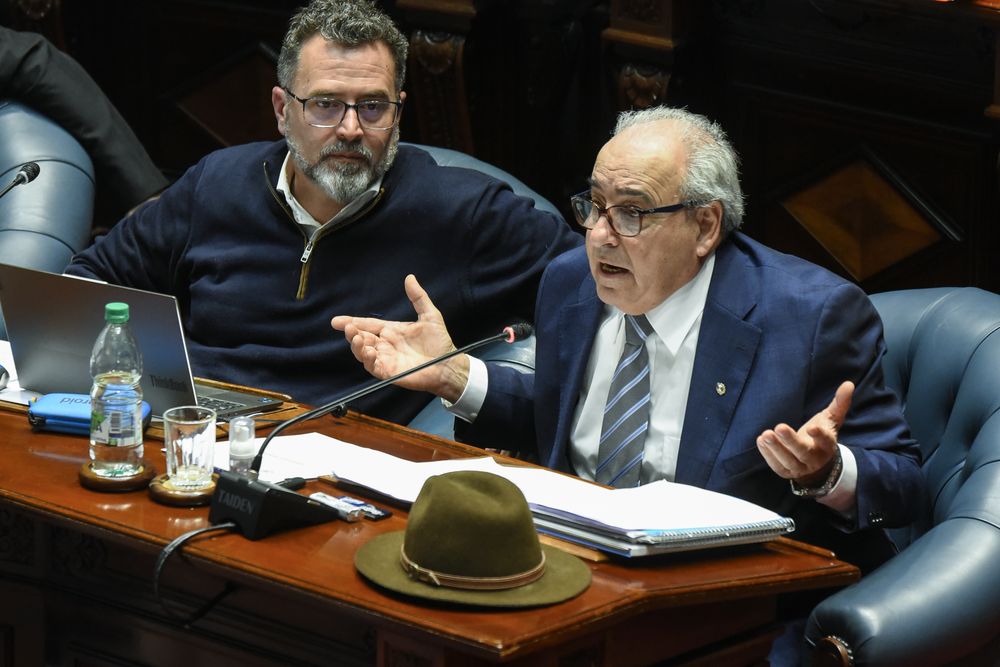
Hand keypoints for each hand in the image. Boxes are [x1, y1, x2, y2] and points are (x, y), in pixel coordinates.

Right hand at [330, 274, 469, 401]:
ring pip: (362, 352)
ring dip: (356, 346)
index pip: (368, 324)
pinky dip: (367, 360)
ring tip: (356, 338)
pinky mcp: (389, 372)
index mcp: (392, 331)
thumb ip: (418, 298)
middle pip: (361, 338)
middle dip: (351, 333)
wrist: (449, 364)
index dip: (352, 322)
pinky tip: (368, 352)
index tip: (337, 320)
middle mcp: (386, 345)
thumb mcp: (430, 315)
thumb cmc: (440, 342)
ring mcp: (386, 359)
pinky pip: (372, 367)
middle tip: (347, 328)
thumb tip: (410, 277)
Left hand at [757, 381, 853, 486]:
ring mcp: (800, 467)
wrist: (816, 462)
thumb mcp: (831, 419)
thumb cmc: (821, 435)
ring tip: (766, 435)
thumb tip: (848, 383)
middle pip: (803, 452)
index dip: (819, 435)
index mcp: (828, 445)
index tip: (812, 428)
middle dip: (791, 441)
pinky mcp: (786, 472)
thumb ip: (839, 403)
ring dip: (776, 448)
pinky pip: (777, 466)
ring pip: (788, 461)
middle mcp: (815, 458)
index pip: (826, 440)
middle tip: (779, 427)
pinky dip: (767, 455)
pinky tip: (761, 440)